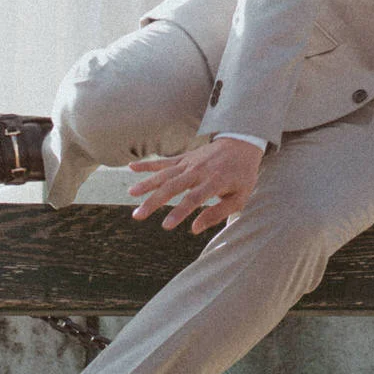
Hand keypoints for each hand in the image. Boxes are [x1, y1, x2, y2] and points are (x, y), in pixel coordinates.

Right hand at [127, 136, 265, 235]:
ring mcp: (190, 162)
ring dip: (147, 183)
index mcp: (215, 181)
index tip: (165, 225)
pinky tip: (131, 168)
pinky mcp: (184, 158)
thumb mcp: (240, 197)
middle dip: (154, 201)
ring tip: (131, 194)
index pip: (194, 198)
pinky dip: (148, 164)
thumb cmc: (242, 175)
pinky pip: (164, 162)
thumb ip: (218, 214)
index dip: (179, 212)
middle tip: (137, 215)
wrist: (243, 143)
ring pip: (165, 174)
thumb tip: (194, 229)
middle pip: (173, 186)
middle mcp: (199, 170)